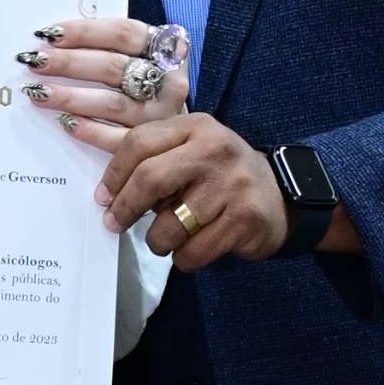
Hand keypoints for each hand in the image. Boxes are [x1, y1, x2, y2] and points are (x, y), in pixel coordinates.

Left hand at [21, 15, 191, 165]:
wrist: (182, 135)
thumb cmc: (148, 87)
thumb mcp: (142, 60)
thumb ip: (110, 48)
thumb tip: (53, 41)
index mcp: (168, 50)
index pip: (123, 33)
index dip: (84, 32)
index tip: (50, 34)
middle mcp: (169, 82)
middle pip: (113, 67)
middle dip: (70, 63)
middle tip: (37, 62)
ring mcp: (162, 116)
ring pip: (112, 104)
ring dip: (71, 97)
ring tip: (39, 93)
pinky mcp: (152, 148)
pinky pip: (116, 139)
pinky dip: (90, 130)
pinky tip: (66, 123)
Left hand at [101, 110, 292, 265]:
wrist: (280, 197)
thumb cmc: (221, 176)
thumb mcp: (192, 151)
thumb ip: (154, 159)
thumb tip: (106, 191)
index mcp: (196, 127)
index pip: (139, 143)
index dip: (113, 174)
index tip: (103, 198)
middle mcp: (215, 149)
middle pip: (150, 179)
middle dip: (125, 208)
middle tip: (115, 224)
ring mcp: (233, 184)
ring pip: (169, 225)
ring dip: (159, 241)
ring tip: (167, 238)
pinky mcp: (244, 218)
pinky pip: (193, 251)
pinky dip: (184, 258)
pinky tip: (192, 248)